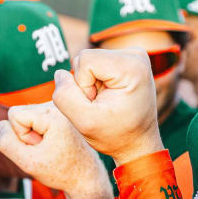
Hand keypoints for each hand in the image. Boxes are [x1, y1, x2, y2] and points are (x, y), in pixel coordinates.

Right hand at [0, 102, 113, 198]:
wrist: (86, 175)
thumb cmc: (60, 171)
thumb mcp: (28, 163)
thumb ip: (6, 143)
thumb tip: (2, 125)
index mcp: (53, 115)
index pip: (14, 113)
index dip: (20, 135)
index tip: (39, 147)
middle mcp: (58, 106)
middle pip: (20, 112)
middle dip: (26, 133)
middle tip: (45, 148)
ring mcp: (59, 108)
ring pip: (26, 115)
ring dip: (32, 132)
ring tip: (50, 146)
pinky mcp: (58, 112)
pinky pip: (34, 117)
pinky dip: (38, 131)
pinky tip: (52, 142)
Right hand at [52, 48, 163, 166]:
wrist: (138, 143)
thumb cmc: (116, 135)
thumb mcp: (85, 122)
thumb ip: (65, 97)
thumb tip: (60, 74)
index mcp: (132, 66)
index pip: (84, 60)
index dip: (82, 85)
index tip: (98, 104)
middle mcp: (135, 55)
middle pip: (85, 57)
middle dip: (85, 84)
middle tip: (102, 104)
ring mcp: (133, 56)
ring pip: (88, 61)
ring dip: (90, 84)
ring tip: (105, 102)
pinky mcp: (127, 60)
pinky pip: (94, 64)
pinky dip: (95, 81)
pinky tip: (108, 96)